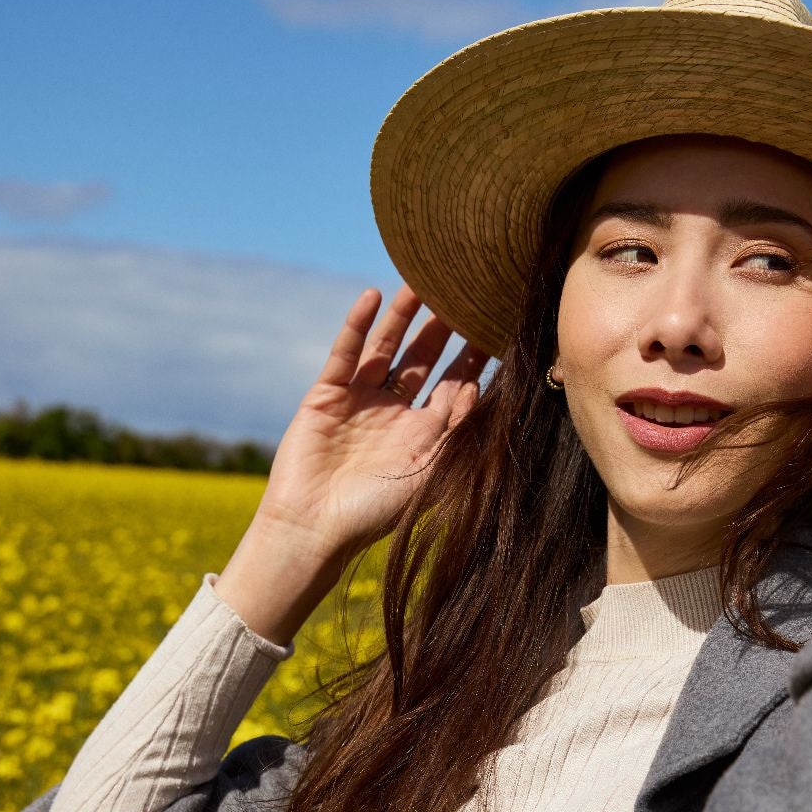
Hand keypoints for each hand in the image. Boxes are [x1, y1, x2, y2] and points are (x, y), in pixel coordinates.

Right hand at [255, 283, 488, 567]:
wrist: (315, 528)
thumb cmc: (375, 512)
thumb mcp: (428, 471)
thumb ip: (456, 431)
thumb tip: (487, 391)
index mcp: (422, 435)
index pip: (453, 386)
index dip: (473, 357)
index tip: (496, 324)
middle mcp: (392, 414)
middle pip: (422, 361)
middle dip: (442, 329)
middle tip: (463, 292)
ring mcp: (358, 402)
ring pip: (386, 350)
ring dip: (403, 318)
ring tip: (420, 282)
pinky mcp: (325, 395)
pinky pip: (345, 354)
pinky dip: (358, 326)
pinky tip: (372, 297)